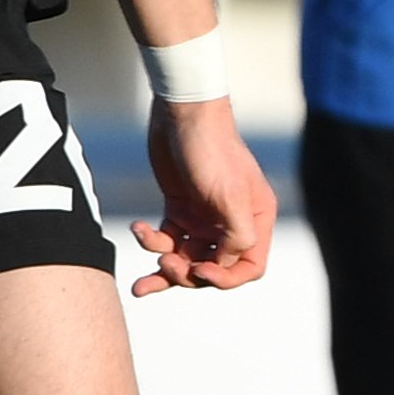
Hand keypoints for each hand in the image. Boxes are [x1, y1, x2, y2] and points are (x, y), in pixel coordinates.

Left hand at [133, 98, 273, 295]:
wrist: (183, 116)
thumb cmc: (212, 150)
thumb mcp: (230, 195)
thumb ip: (237, 235)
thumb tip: (226, 265)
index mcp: (254, 220)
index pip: (249, 266)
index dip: (225, 278)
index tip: (198, 270)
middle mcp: (232, 223)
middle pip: (213, 267)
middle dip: (187, 272)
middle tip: (165, 264)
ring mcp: (204, 218)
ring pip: (186, 258)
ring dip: (164, 267)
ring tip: (144, 272)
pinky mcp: (179, 210)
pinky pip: (166, 240)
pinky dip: (150, 241)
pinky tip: (139, 228)